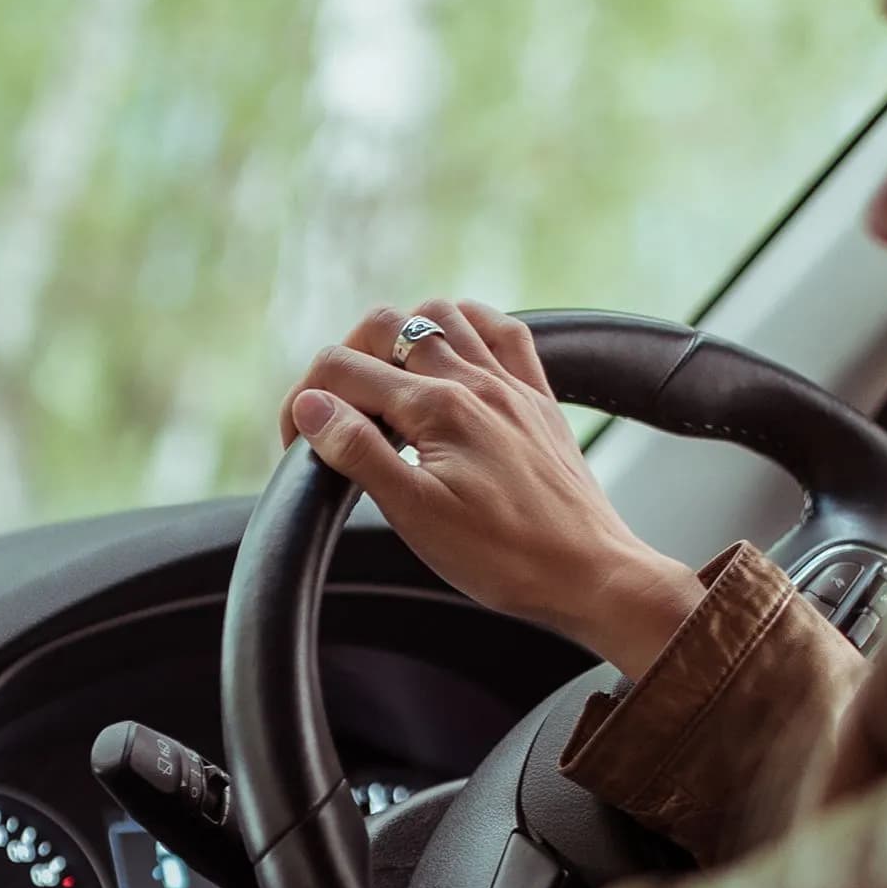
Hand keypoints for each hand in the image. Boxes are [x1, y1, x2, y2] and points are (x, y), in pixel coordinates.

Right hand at [280, 299, 703, 677]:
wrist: (589, 573)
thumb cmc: (504, 557)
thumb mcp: (415, 514)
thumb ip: (359, 452)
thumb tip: (312, 406)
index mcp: (438, 407)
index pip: (343, 371)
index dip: (303, 403)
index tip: (296, 445)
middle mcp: (475, 380)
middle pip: (386, 325)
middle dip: (344, 358)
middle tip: (332, 411)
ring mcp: (510, 383)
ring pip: (442, 314)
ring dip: (401, 335)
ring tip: (384, 383)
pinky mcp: (538, 397)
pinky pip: (501, 331)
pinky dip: (466, 328)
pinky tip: (452, 357)